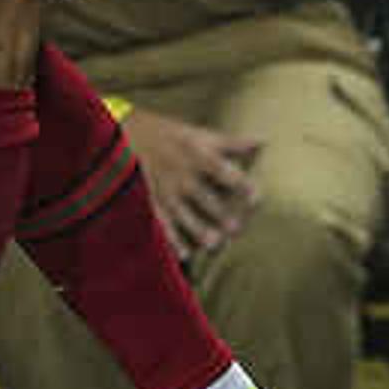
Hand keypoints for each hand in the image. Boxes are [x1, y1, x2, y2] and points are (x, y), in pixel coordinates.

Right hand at [121, 106, 260, 260]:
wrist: (125, 136)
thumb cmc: (170, 135)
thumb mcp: (199, 134)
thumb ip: (231, 143)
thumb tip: (263, 141)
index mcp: (196, 155)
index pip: (222, 170)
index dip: (240, 183)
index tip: (256, 197)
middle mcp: (181, 174)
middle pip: (204, 197)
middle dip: (220, 214)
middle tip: (237, 229)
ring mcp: (164, 191)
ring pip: (184, 215)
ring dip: (199, 230)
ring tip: (215, 244)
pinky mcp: (150, 203)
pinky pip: (161, 224)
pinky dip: (171, 240)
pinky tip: (184, 254)